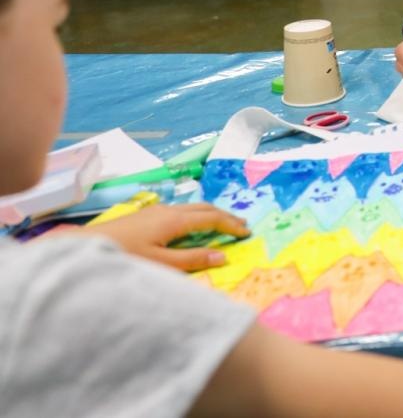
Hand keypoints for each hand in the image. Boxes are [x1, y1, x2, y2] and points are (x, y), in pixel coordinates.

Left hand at [85, 203, 249, 271]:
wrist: (85, 246)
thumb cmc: (123, 256)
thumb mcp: (160, 264)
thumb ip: (192, 261)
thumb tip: (223, 257)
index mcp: (175, 220)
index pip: (212, 219)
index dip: (231, 225)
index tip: (247, 233)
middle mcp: (168, 211)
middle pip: (205, 208)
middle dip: (225, 216)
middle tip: (242, 225)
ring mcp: (156, 211)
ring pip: (192, 207)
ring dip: (211, 214)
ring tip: (223, 223)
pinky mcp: (145, 216)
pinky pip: (181, 210)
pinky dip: (196, 215)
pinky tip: (192, 225)